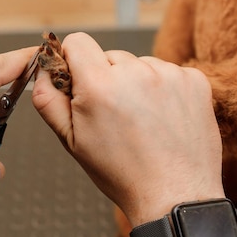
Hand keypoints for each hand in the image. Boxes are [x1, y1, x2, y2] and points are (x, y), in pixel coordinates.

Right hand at [32, 33, 224, 225]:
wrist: (174, 195)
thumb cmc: (122, 173)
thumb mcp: (72, 141)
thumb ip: (48, 100)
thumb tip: (41, 71)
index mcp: (100, 85)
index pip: (77, 41)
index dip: (73, 60)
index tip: (79, 80)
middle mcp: (136, 72)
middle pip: (110, 56)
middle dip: (107, 78)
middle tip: (115, 114)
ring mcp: (169, 74)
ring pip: (140, 65)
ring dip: (137, 84)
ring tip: (143, 121)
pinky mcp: (194, 80)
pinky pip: (168, 72)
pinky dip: (164, 89)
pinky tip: (163, 118)